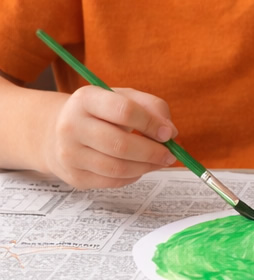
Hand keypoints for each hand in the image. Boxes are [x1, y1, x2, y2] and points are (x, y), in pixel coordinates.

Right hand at [43, 86, 178, 188]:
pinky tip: (139, 167)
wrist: (58, 132)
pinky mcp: (74, 176)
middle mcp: (71, 126)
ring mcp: (69, 154)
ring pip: (117, 168)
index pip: (124, 111)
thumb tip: (170, 133)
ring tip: (159, 161)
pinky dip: (133, 176)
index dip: (152, 124)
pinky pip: (112, 182)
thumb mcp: (125, 97)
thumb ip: (153, 108)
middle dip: (152, 152)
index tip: (168, 133)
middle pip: (120, 145)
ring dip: (146, 167)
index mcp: (86, 99)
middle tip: (170, 154)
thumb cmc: (101, 113)